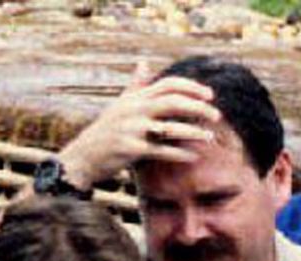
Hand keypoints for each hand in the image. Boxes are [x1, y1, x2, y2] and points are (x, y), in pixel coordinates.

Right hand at [58, 62, 219, 186]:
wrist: (84, 156)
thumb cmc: (106, 131)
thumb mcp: (120, 105)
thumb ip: (135, 85)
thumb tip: (144, 63)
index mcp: (136, 98)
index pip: (168, 84)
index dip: (192, 87)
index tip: (210, 95)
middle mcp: (134, 109)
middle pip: (173, 102)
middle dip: (198, 107)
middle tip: (216, 115)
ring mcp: (132, 129)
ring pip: (170, 128)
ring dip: (193, 133)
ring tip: (209, 138)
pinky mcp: (131, 149)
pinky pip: (161, 151)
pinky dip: (179, 154)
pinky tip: (193, 156)